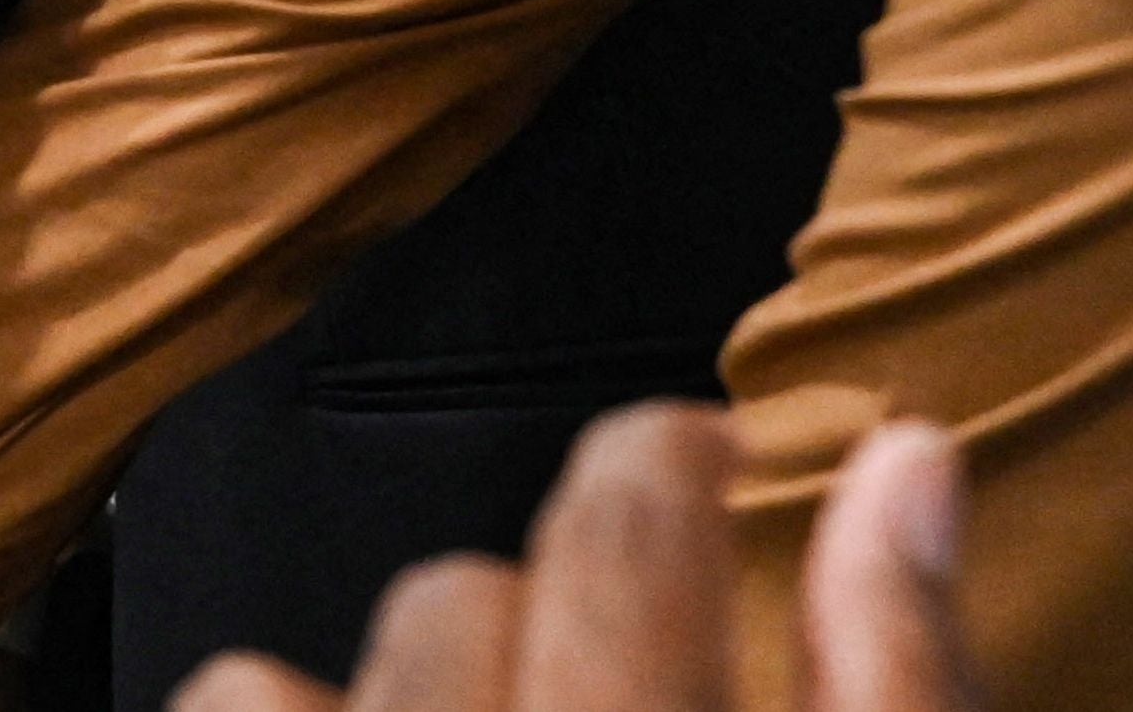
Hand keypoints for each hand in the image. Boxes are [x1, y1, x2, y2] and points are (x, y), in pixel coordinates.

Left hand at [169, 403, 977, 711]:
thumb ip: (892, 662)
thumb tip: (904, 460)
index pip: (621, 535)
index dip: (656, 463)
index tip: (691, 447)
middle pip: (453, 599)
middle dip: (532, 631)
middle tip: (606, 693)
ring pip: (280, 674)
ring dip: (374, 703)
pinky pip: (228, 704)